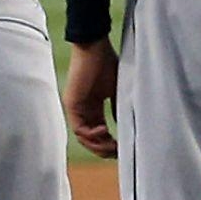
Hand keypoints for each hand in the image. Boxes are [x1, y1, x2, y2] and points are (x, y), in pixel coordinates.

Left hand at [63, 38, 119, 158]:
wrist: (94, 46)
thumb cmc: (108, 62)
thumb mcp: (118, 89)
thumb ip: (120, 107)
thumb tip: (128, 126)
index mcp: (94, 107)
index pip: (100, 132)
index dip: (111, 143)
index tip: (124, 148)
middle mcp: (83, 110)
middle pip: (90, 139)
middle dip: (104, 149)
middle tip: (118, 152)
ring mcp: (76, 108)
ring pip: (83, 137)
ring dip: (98, 145)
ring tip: (112, 146)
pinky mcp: (72, 104)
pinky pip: (78, 127)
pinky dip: (91, 134)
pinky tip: (104, 131)